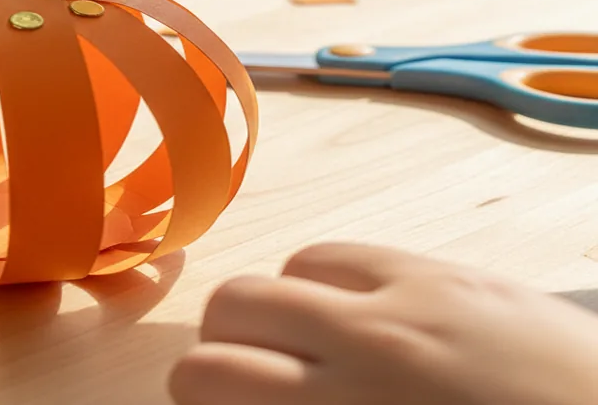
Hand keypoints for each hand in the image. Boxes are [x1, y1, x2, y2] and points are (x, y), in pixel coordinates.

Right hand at [169, 242, 597, 404]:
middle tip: (245, 377)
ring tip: (311, 345)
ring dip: (281, 306)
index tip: (204, 402)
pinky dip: (334, 283)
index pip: (212, 375)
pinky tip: (365, 320)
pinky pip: (354, 253)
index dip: (191, 389)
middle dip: (222, 342)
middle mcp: (368, 342)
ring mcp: (413, 293)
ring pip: (291, 267)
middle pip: (235, 303)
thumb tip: (252, 401)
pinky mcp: (451, 271)